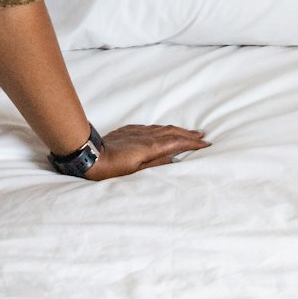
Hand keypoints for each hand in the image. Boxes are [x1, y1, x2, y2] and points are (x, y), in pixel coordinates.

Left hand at [81, 124, 210, 180]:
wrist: (91, 154)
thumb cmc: (113, 168)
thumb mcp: (137, 171)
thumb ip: (156, 164)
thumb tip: (174, 159)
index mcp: (151, 146)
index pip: (177, 142)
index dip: (192, 143)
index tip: (205, 144)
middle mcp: (146, 135)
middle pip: (172, 132)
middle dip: (188, 134)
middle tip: (202, 136)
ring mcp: (137, 130)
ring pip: (162, 128)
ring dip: (177, 130)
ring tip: (187, 133)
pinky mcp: (129, 129)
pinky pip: (151, 127)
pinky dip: (163, 129)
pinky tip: (164, 131)